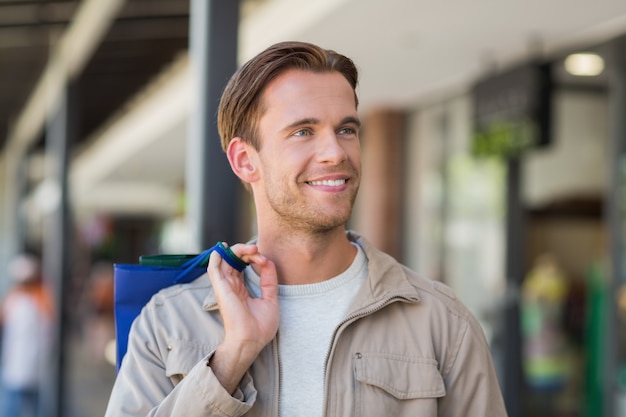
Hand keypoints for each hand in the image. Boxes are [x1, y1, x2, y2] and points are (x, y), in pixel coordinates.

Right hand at [206, 243, 278, 392]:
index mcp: (242, 289)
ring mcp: (225, 287)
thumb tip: (268, 261)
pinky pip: (213, 269)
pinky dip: (216, 257)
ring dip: (237, 250)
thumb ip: (269, 280)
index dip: (254, 257)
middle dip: (246, 250)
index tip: (266, 261)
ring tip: (252, 248)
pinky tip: (222, 249)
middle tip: (258, 250)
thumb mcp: (270, 299)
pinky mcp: (221, 289)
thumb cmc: (260, 327)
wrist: (252, 341)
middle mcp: (232, 286)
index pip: (243, 265)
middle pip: (234, 259)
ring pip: (225, 260)